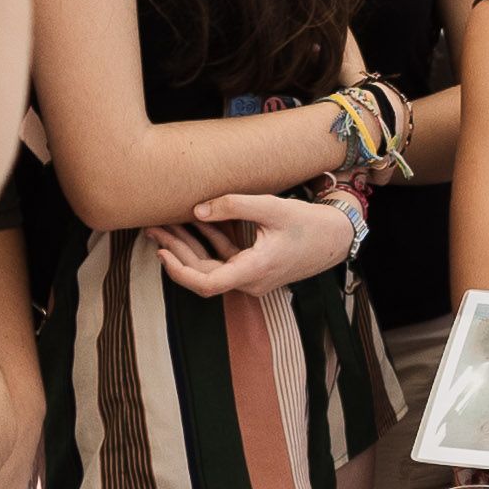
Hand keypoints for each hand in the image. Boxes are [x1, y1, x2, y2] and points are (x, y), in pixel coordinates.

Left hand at [152, 192, 352, 297]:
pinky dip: (205, 245)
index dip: (180, 272)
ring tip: (163, 226)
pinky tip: (190, 226)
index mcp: (254, 270)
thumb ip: (234, 205)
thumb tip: (196, 210)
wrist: (335, 238)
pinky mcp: (253, 268)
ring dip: (187, 248)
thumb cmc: (308, 223)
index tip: (162, 253)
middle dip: (175, 252)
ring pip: (210, 267)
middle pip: (202, 274)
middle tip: (153, 228)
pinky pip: (223, 260)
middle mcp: (250, 281)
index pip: (207, 283)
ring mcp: (251, 277)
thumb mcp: (272, 207)